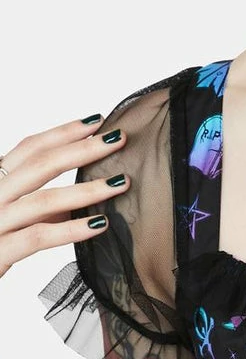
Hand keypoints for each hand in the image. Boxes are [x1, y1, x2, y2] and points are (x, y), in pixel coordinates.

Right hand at [0, 115, 129, 279]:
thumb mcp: (9, 216)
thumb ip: (37, 206)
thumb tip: (82, 197)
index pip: (28, 148)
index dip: (63, 132)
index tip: (97, 121)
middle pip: (40, 165)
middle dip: (83, 149)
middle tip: (119, 138)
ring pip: (43, 200)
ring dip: (87, 190)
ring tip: (121, 183)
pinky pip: (38, 237)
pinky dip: (72, 230)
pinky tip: (100, 224)